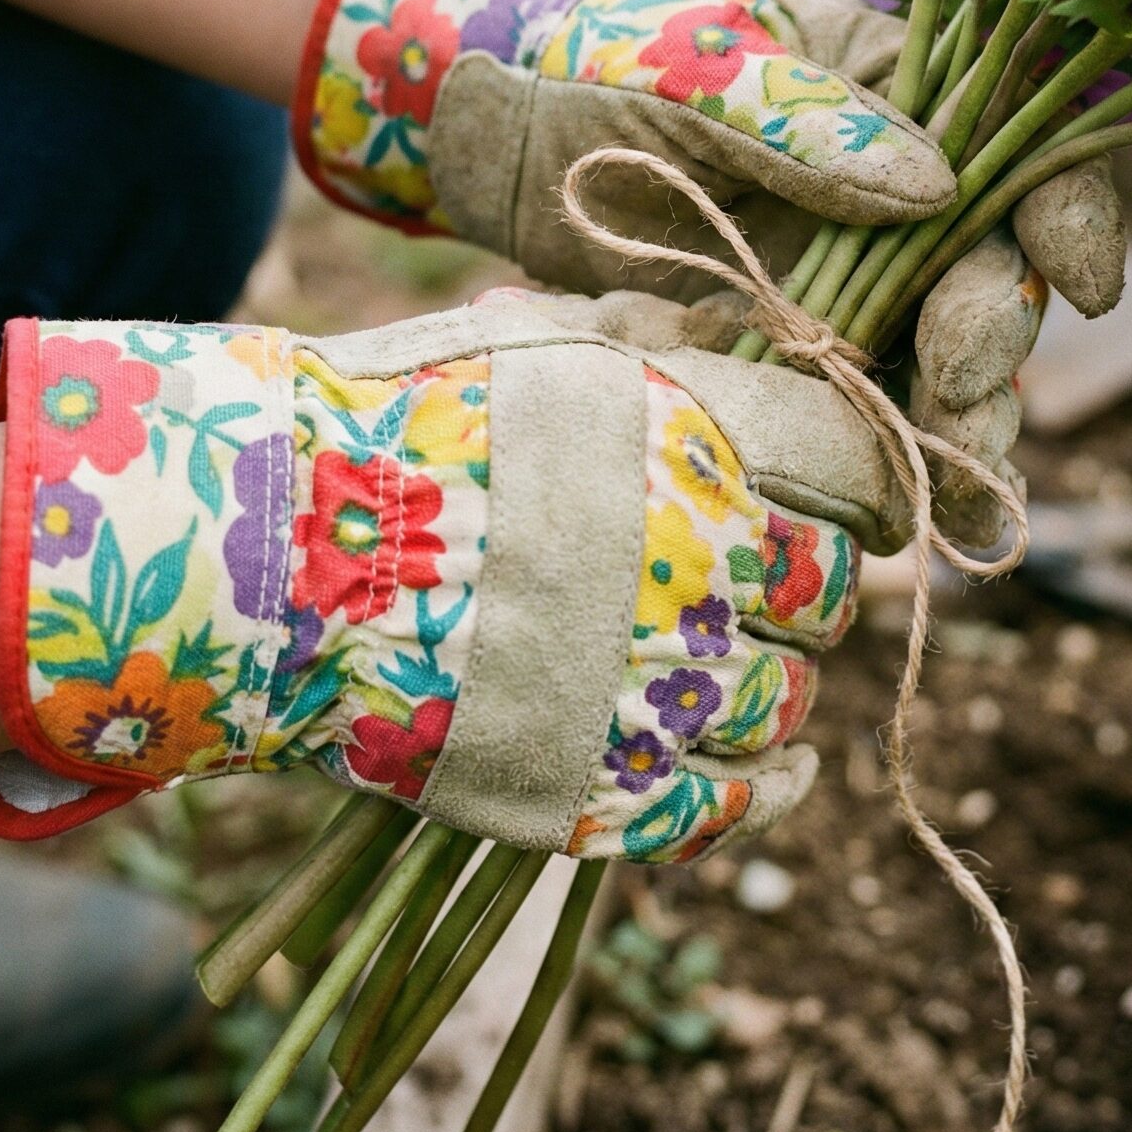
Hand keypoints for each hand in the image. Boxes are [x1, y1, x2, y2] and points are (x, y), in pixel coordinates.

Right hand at [0, 290, 910, 861]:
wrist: (257, 555)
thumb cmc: (387, 420)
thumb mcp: (524, 340)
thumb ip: (643, 334)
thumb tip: (727, 328)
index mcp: (690, 438)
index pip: (858, 467)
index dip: (874, 485)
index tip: (870, 502)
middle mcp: (695, 560)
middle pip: (832, 586)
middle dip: (812, 581)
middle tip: (775, 581)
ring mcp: (650, 686)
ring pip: (792, 695)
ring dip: (780, 676)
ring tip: (739, 662)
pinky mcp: (597, 791)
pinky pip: (735, 803)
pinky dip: (770, 784)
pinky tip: (778, 766)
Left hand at [294, 0, 1129, 539]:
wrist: (488, 121)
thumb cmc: (592, 53)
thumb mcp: (693, 62)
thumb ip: (806, 118)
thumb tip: (938, 186)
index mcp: (898, 91)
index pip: (1026, 142)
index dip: (1068, 213)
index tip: (1073, 281)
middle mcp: (895, 192)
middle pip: (993, 274)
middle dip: (992, 341)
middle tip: (956, 392)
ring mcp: (846, 275)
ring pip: (938, 361)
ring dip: (959, 429)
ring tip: (959, 498)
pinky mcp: (787, 346)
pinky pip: (851, 409)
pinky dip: (881, 464)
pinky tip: (908, 523)